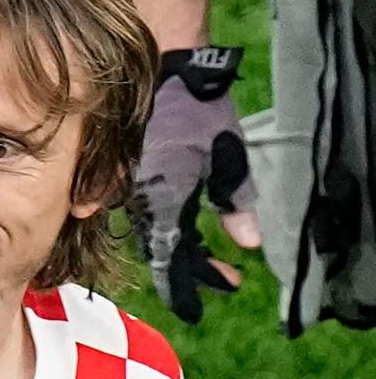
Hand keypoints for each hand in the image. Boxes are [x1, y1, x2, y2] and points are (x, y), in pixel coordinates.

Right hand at [129, 46, 260, 323]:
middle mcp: (140, 200)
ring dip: (181, 248)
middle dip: (193, 271)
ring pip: (152, 232)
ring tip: (212, 258)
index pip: (170, 262)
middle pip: (162, 252)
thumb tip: (250, 243)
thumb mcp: (227, 155)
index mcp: (163, 202)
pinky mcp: (128, 173)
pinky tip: (184, 225)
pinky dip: (164, 225)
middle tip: (225, 279)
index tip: (197, 310)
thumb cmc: (195, 108)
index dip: (184, 289)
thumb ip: (237, 201)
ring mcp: (130, 187)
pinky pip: (142, 211)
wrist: (160, 67)